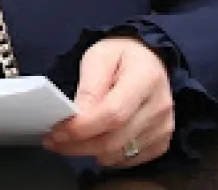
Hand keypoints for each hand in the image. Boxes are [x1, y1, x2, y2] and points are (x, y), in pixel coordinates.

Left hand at [42, 36, 173, 167]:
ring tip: (73, 139)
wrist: (149, 59)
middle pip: (114, 141)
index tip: (56, 132)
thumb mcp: (99, 57)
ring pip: (118, 155)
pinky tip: (97, 140)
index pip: (112, 114)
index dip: (82, 128)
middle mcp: (160, 106)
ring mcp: (163, 127)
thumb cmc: (121, 55)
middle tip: (54, 141)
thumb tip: (77, 119)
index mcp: (145, 78)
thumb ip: (89, 88)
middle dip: (78, 145)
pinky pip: (129, 160)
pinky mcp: (162, 142)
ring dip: (90, 152)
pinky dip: (108, 156)